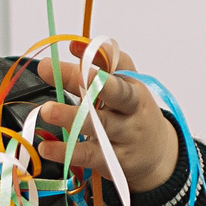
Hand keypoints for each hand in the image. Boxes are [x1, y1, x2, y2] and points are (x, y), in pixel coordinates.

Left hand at [34, 42, 180, 194]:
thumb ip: (104, 62)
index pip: (118, 68)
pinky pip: (88, 155)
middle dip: (89, 80)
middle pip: (113, 93)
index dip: (97, 57)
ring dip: (72, 117)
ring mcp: (123, 137)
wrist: (158, 156)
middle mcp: (131, 112)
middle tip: (55, 70)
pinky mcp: (112, 161)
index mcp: (133, 89)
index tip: (71, 47)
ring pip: (99, 126)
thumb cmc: (134, 113)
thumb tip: (73, 44)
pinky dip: (65, 152)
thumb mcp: (127, 87)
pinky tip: (46, 146)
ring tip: (48, 110)